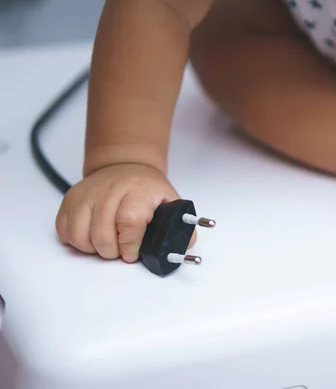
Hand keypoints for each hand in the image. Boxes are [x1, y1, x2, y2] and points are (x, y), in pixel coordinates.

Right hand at [55, 163, 194, 262]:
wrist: (126, 167)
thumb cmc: (147, 189)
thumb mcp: (170, 201)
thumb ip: (180, 224)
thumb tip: (186, 244)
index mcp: (139, 190)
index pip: (129, 220)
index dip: (130, 243)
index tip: (132, 253)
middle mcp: (111, 190)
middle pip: (102, 233)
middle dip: (112, 251)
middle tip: (121, 251)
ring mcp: (88, 193)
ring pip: (80, 234)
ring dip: (93, 248)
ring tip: (107, 245)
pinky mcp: (71, 199)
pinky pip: (64, 229)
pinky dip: (75, 240)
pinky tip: (91, 237)